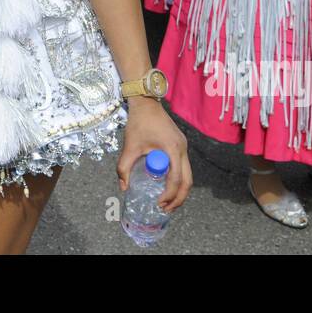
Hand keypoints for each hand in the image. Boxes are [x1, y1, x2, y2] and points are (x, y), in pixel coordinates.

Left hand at [117, 98, 192, 213]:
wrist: (146, 103)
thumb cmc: (138, 123)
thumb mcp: (130, 146)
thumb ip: (124, 167)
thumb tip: (124, 188)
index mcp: (173, 149)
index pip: (176, 179)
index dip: (169, 194)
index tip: (158, 203)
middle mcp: (182, 149)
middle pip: (188, 181)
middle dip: (179, 198)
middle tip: (166, 209)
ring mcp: (183, 147)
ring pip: (188, 175)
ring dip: (180, 190)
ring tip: (167, 202)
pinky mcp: (180, 145)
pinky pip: (183, 167)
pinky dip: (178, 180)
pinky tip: (167, 186)